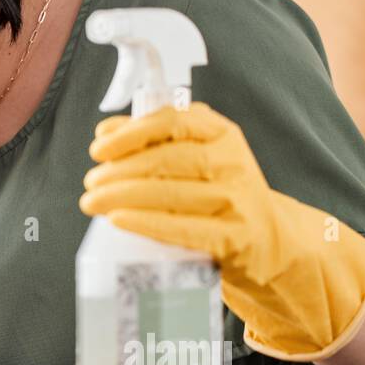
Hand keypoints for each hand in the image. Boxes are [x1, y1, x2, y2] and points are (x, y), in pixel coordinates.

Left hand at [79, 101, 364, 360]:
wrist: (274, 244)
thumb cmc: (220, 196)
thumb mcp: (197, 158)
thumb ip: (155, 141)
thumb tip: (105, 131)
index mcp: (221, 134)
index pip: (172, 121)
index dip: (130, 133)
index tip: (98, 149)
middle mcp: (233, 162)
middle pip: (165, 161)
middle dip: (118, 172)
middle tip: (90, 184)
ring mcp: (238, 200)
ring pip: (170, 193)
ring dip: (122, 196)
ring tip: (92, 203)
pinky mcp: (237, 238)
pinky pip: (184, 228)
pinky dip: (146, 223)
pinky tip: (118, 220)